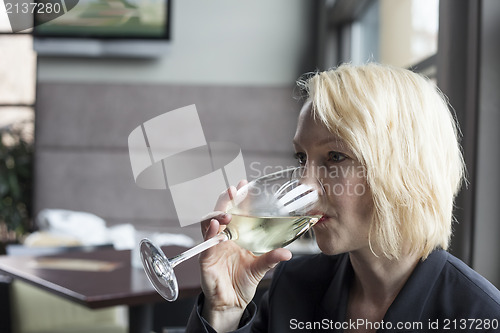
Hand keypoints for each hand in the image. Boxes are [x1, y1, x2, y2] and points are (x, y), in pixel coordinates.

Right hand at [199, 181, 291, 330]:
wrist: (232, 302)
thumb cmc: (243, 281)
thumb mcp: (260, 267)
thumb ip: (271, 258)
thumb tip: (288, 252)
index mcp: (235, 235)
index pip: (234, 211)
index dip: (237, 198)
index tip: (242, 184)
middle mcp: (222, 237)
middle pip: (220, 212)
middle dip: (225, 200)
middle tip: (233, 190)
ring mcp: (212, 247)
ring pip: (209, 224)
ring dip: (217, 214)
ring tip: (227, 212)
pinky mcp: (206, 260)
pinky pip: (205, 245)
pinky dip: (210, 234)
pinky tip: (215, 226)